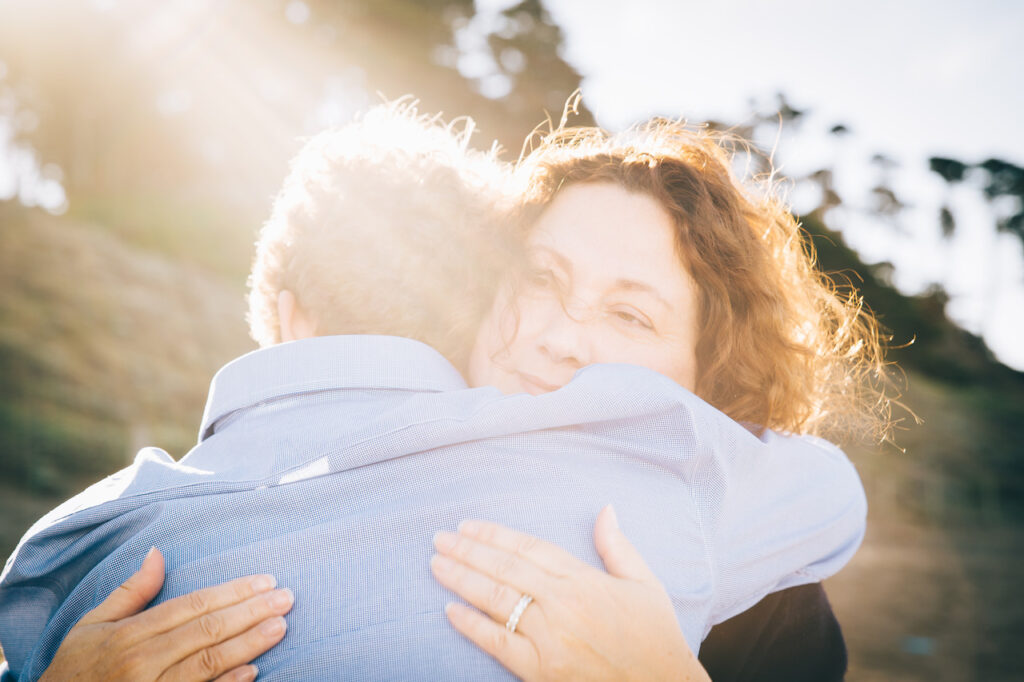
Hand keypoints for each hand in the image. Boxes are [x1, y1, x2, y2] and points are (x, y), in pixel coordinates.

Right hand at [40, 547, 292, 681]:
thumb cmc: (75, 669)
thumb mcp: (92, 625)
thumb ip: (130, 592)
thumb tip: (158, 552)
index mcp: (129, 634)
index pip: (191, 606)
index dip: (231, 592)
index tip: (265, 581)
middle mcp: (141, 662)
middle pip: (206, 631)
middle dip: (250, 612)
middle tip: (287, 598)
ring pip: (207, 664)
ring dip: (248, 644)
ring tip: (280, 626)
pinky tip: (253, 671)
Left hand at [430, 506, 709, 681]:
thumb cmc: (656, 638)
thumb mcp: (645, 585)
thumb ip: (617, 547)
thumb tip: (605, 509)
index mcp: (585, 581)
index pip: (529, 548)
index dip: (495, 535)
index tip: (468, 526)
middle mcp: (563, 605)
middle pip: (505, 569)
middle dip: (467, 551)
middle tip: (439, 538)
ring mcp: (550, 639)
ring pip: (496, 600)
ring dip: (462, 579)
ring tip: (436, 564)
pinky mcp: (541, 670)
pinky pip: (498, 643)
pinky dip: (472, 626)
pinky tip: (450, 610)